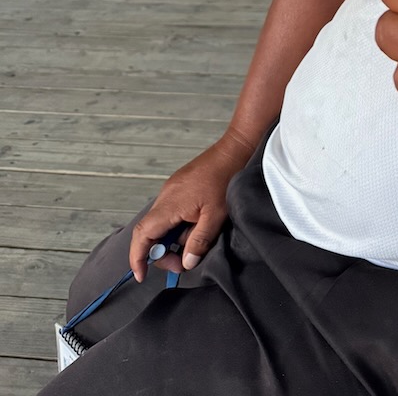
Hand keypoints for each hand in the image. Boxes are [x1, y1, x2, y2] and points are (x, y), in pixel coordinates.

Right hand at [128, 129, 253, 280]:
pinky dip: (179, 224)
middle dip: (163, 252)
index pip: (142, 235)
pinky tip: (197, 223)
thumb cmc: (226, 178)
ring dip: (174, 237)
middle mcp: (165, 196)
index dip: (137, 257)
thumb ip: (199, 242)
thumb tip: (186, 263)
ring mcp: (171, 189)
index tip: (140, 275)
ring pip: (162, 222)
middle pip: (150, 232)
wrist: (235, 149)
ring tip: (197, 237)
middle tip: (184, 260)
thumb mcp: (216, 216)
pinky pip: (171, 211)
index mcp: (170, 204)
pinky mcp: (180, 185)